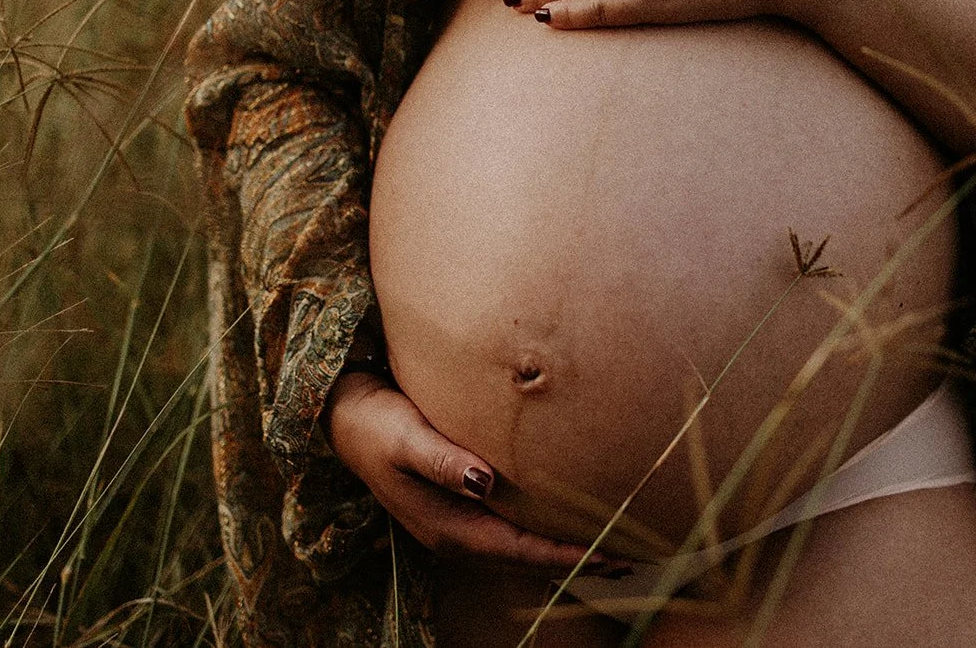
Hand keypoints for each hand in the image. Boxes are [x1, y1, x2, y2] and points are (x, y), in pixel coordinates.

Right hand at [322, 371, 632, 576]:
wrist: (344, 415)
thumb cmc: (377, 423)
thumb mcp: (405, 438)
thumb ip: (442, 460)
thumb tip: (483, 483)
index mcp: (449, 527)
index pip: (519, 549)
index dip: (565, 554)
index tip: (610, 554)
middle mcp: (458, 534)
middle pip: (528, 557)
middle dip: (577, 559)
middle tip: (631, 557)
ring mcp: (459, 522)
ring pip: (522, 546)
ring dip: (565, 548)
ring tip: (613, 547)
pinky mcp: (462, 503)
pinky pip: (514, 528)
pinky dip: (546, 529)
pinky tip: (568, 518)